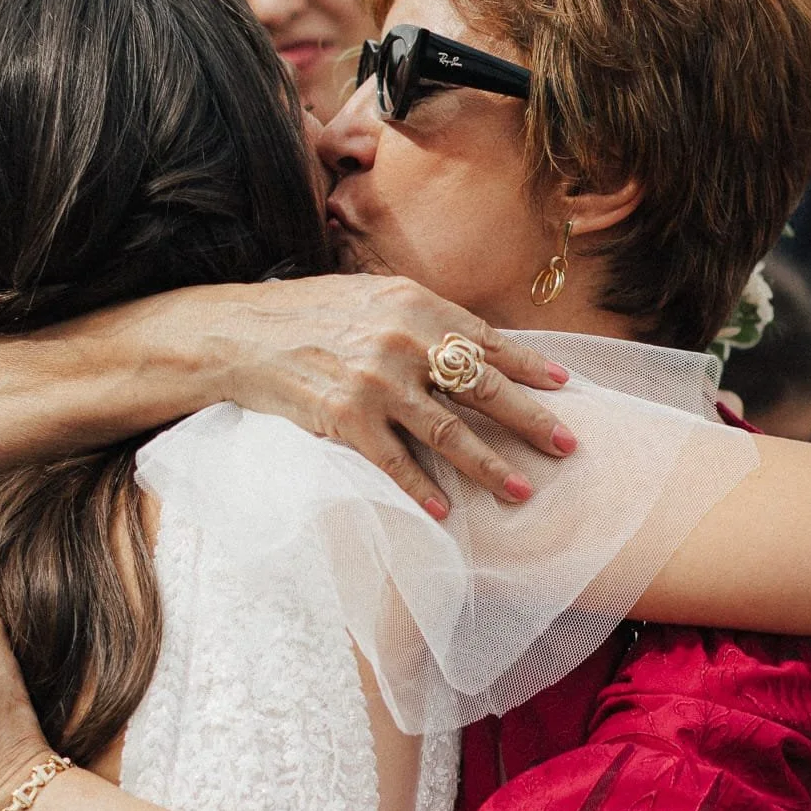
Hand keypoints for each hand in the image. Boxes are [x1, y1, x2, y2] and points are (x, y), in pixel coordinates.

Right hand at [211, 275, 577, 515]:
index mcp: (414, 305)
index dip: (529, 366)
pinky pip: (394, 462)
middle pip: (481, 387)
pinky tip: (443, 513)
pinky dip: (420, 490)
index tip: (564, 387)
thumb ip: (422, 319)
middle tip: (568, 446)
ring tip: (520, 492)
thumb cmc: (312, 314)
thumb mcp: (372, 297)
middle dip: (530, 420)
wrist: (242, 332)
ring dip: (488, 466)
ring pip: (448, 431)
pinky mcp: (344, 418)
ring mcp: (374, 382)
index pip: (486, 340)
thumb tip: (477, 348)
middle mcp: (401, 341)